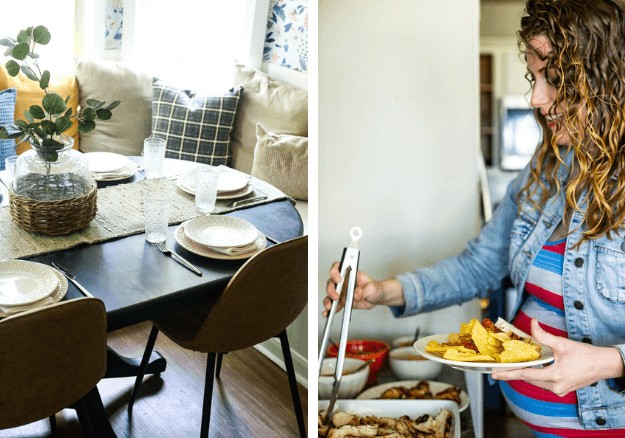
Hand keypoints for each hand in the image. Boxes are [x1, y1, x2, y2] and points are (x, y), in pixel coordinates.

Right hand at [321, 262, 403, 316]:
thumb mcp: (374, 288)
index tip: (338, 279)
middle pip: (331, 282)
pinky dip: (329, 310)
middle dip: (331, 289)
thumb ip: (366, 290)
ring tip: (330, 307)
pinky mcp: (342, 301)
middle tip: (336, 296)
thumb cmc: (375, 288)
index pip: (338, 268)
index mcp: (351, 274)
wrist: (376, 298)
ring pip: (330, 294)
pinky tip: (327, 313)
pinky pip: (334, 305)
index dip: (335, 272)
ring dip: (328, 300)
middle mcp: (344, 282)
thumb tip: (357, 293)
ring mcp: (342, 292)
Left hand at [491, 319, 623, 395]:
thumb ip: (543, 335)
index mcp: (555, 375)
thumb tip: (531, 323)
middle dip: (514, 373)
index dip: (509, 374)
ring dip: (526, 374)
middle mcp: (556, 386)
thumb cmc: (585, 354)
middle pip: (529, 379)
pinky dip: (536, 376)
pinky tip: (531, 369)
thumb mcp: (562, 343)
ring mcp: (560, 390)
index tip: (495, 374)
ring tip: (512, 367)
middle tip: (498, 369)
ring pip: (536, 382)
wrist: (604, 365)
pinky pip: (544, 383)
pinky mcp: (562, 389)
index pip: (526, 374)